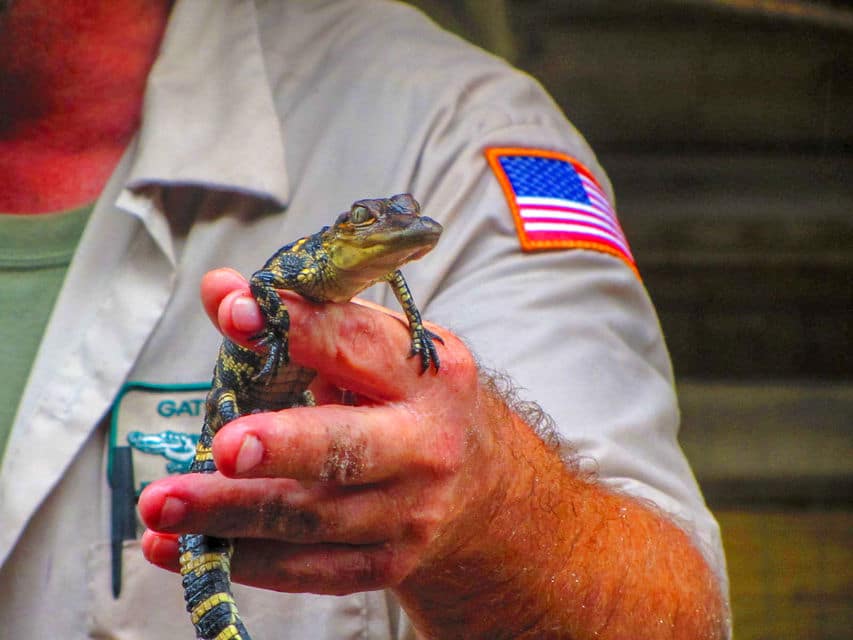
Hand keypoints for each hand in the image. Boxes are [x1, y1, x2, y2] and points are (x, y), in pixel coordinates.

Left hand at [139, 268, 506, 595]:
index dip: (297, 328)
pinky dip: (242, 560)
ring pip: (312, 518)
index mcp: (431, 376)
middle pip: (348, 449)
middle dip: (283, 447)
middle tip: (223, 447)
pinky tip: (179, 548)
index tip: (234, 312)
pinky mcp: (385, 563)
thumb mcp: (382, 350)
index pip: (357, 345)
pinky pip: (308, 569)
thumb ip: (307, 320)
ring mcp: (409, 513)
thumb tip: (220, 290)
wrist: (480, 484)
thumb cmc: (412, 400)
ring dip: (231, 512)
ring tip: (160, 505)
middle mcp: (426, 447)